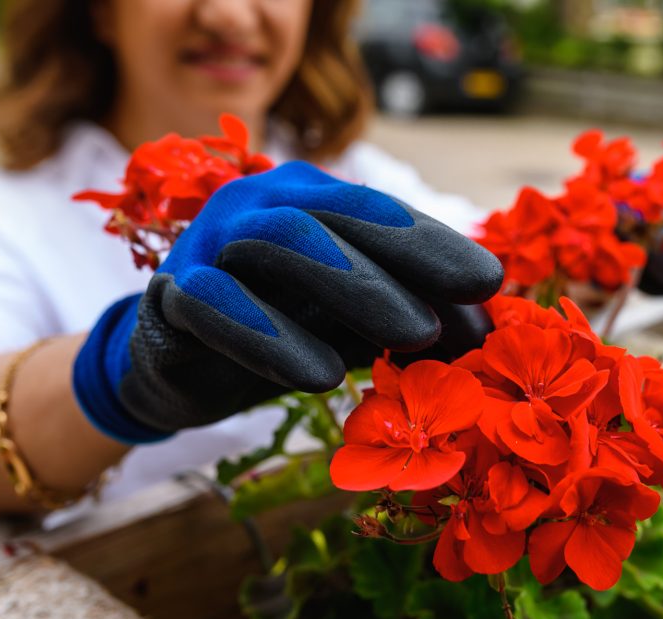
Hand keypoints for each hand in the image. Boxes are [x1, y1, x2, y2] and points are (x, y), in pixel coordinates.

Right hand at [73, 162, 502, 442]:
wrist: (177, 368)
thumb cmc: (278, 335)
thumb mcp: (352, 328)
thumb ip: (405, 320)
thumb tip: (484, 335)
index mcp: (307, 200)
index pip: (378, 211)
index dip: (435, 242)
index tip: (491, 280)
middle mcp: (258, 204)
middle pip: (336, 214)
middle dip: (407, 257)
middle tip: (465, 303)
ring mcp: (209, 240)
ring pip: (281, 240)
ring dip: (354, 284)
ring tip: (417, 334)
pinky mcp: (171, 293)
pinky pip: (216, 302)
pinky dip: (272, 335)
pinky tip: (323, 375)